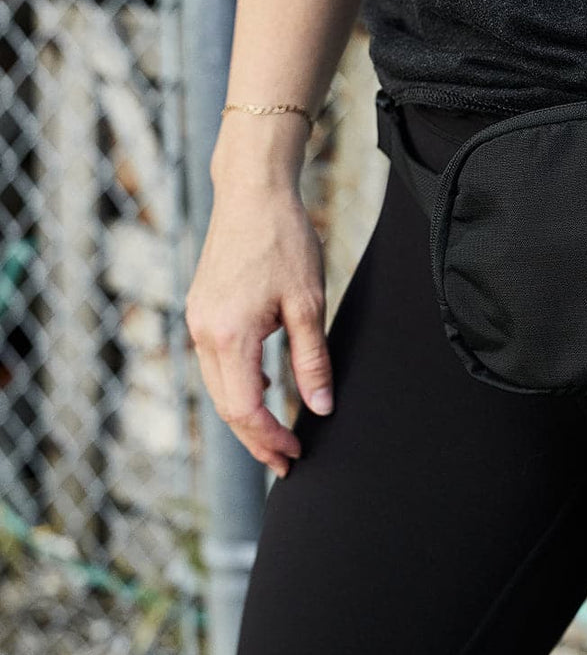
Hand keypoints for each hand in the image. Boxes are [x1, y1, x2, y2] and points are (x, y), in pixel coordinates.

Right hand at [184, 180, 332, 478]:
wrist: (253, 193)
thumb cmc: (284, 241)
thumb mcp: (307, 304)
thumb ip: (311, 360)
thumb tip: (320, 406)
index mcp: (229, 335)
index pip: (244, 408)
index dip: (270, 438)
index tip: (295, 455)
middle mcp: (203, 333)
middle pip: (226, 405)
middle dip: (256, 439)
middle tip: (287, 461)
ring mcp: (198, 320)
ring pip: (218, 386)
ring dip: (245, 415)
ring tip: (276, 435)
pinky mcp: (202, 310)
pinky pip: (216, 362)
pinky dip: (237, 385)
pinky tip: (263, 389)